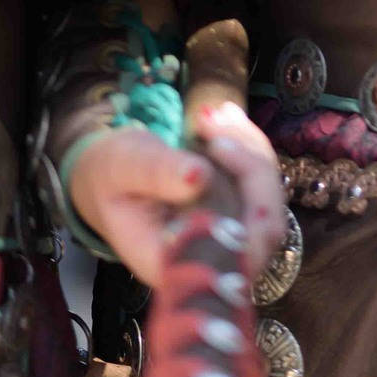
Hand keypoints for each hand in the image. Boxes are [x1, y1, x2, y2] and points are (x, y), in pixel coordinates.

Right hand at [69, 102, 285, 285]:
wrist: (108, 175)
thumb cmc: (110, 177)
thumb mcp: (123, 167)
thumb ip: (157, 173)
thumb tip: (198, 176)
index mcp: (173, 263)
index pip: (233, 256)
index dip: (249, 212)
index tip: (219, 152)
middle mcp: (207, 260)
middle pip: (263, 229)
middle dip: (250, 165)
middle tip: (212, 121)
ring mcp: (225, 237)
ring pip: (267, 202)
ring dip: (250, 148)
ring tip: (215, 113)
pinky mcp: (236, 212)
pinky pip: (260, 185)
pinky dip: (249, 147)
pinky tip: (226, 117)